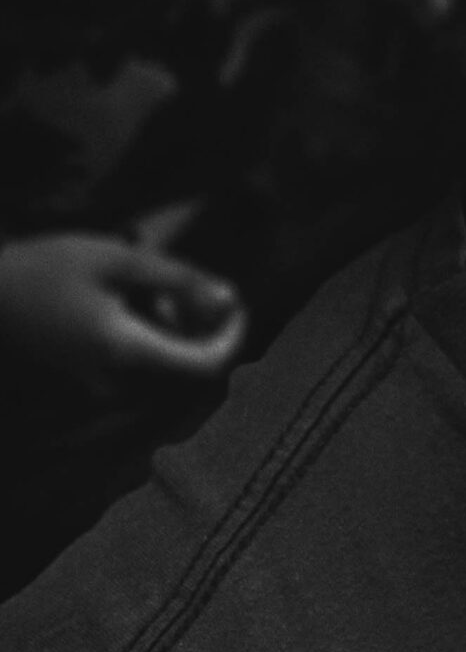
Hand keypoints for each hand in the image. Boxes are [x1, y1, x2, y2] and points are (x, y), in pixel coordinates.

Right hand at [0, 232, 248, 391]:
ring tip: (150, 296)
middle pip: (185, 369)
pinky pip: (133, 375)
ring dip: (172, 337)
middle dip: (199, 330)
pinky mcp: (80, 388)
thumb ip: (179, 279)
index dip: (231, 336)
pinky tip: (127, 311)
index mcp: (125, 351)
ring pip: (160, 372)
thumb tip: (230, 298)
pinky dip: (146, 345)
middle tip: (184, 290)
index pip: (205, 366)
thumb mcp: (117, 260)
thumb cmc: (45, 269)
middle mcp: (112, 384)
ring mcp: (92, 391)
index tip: (234, 304)